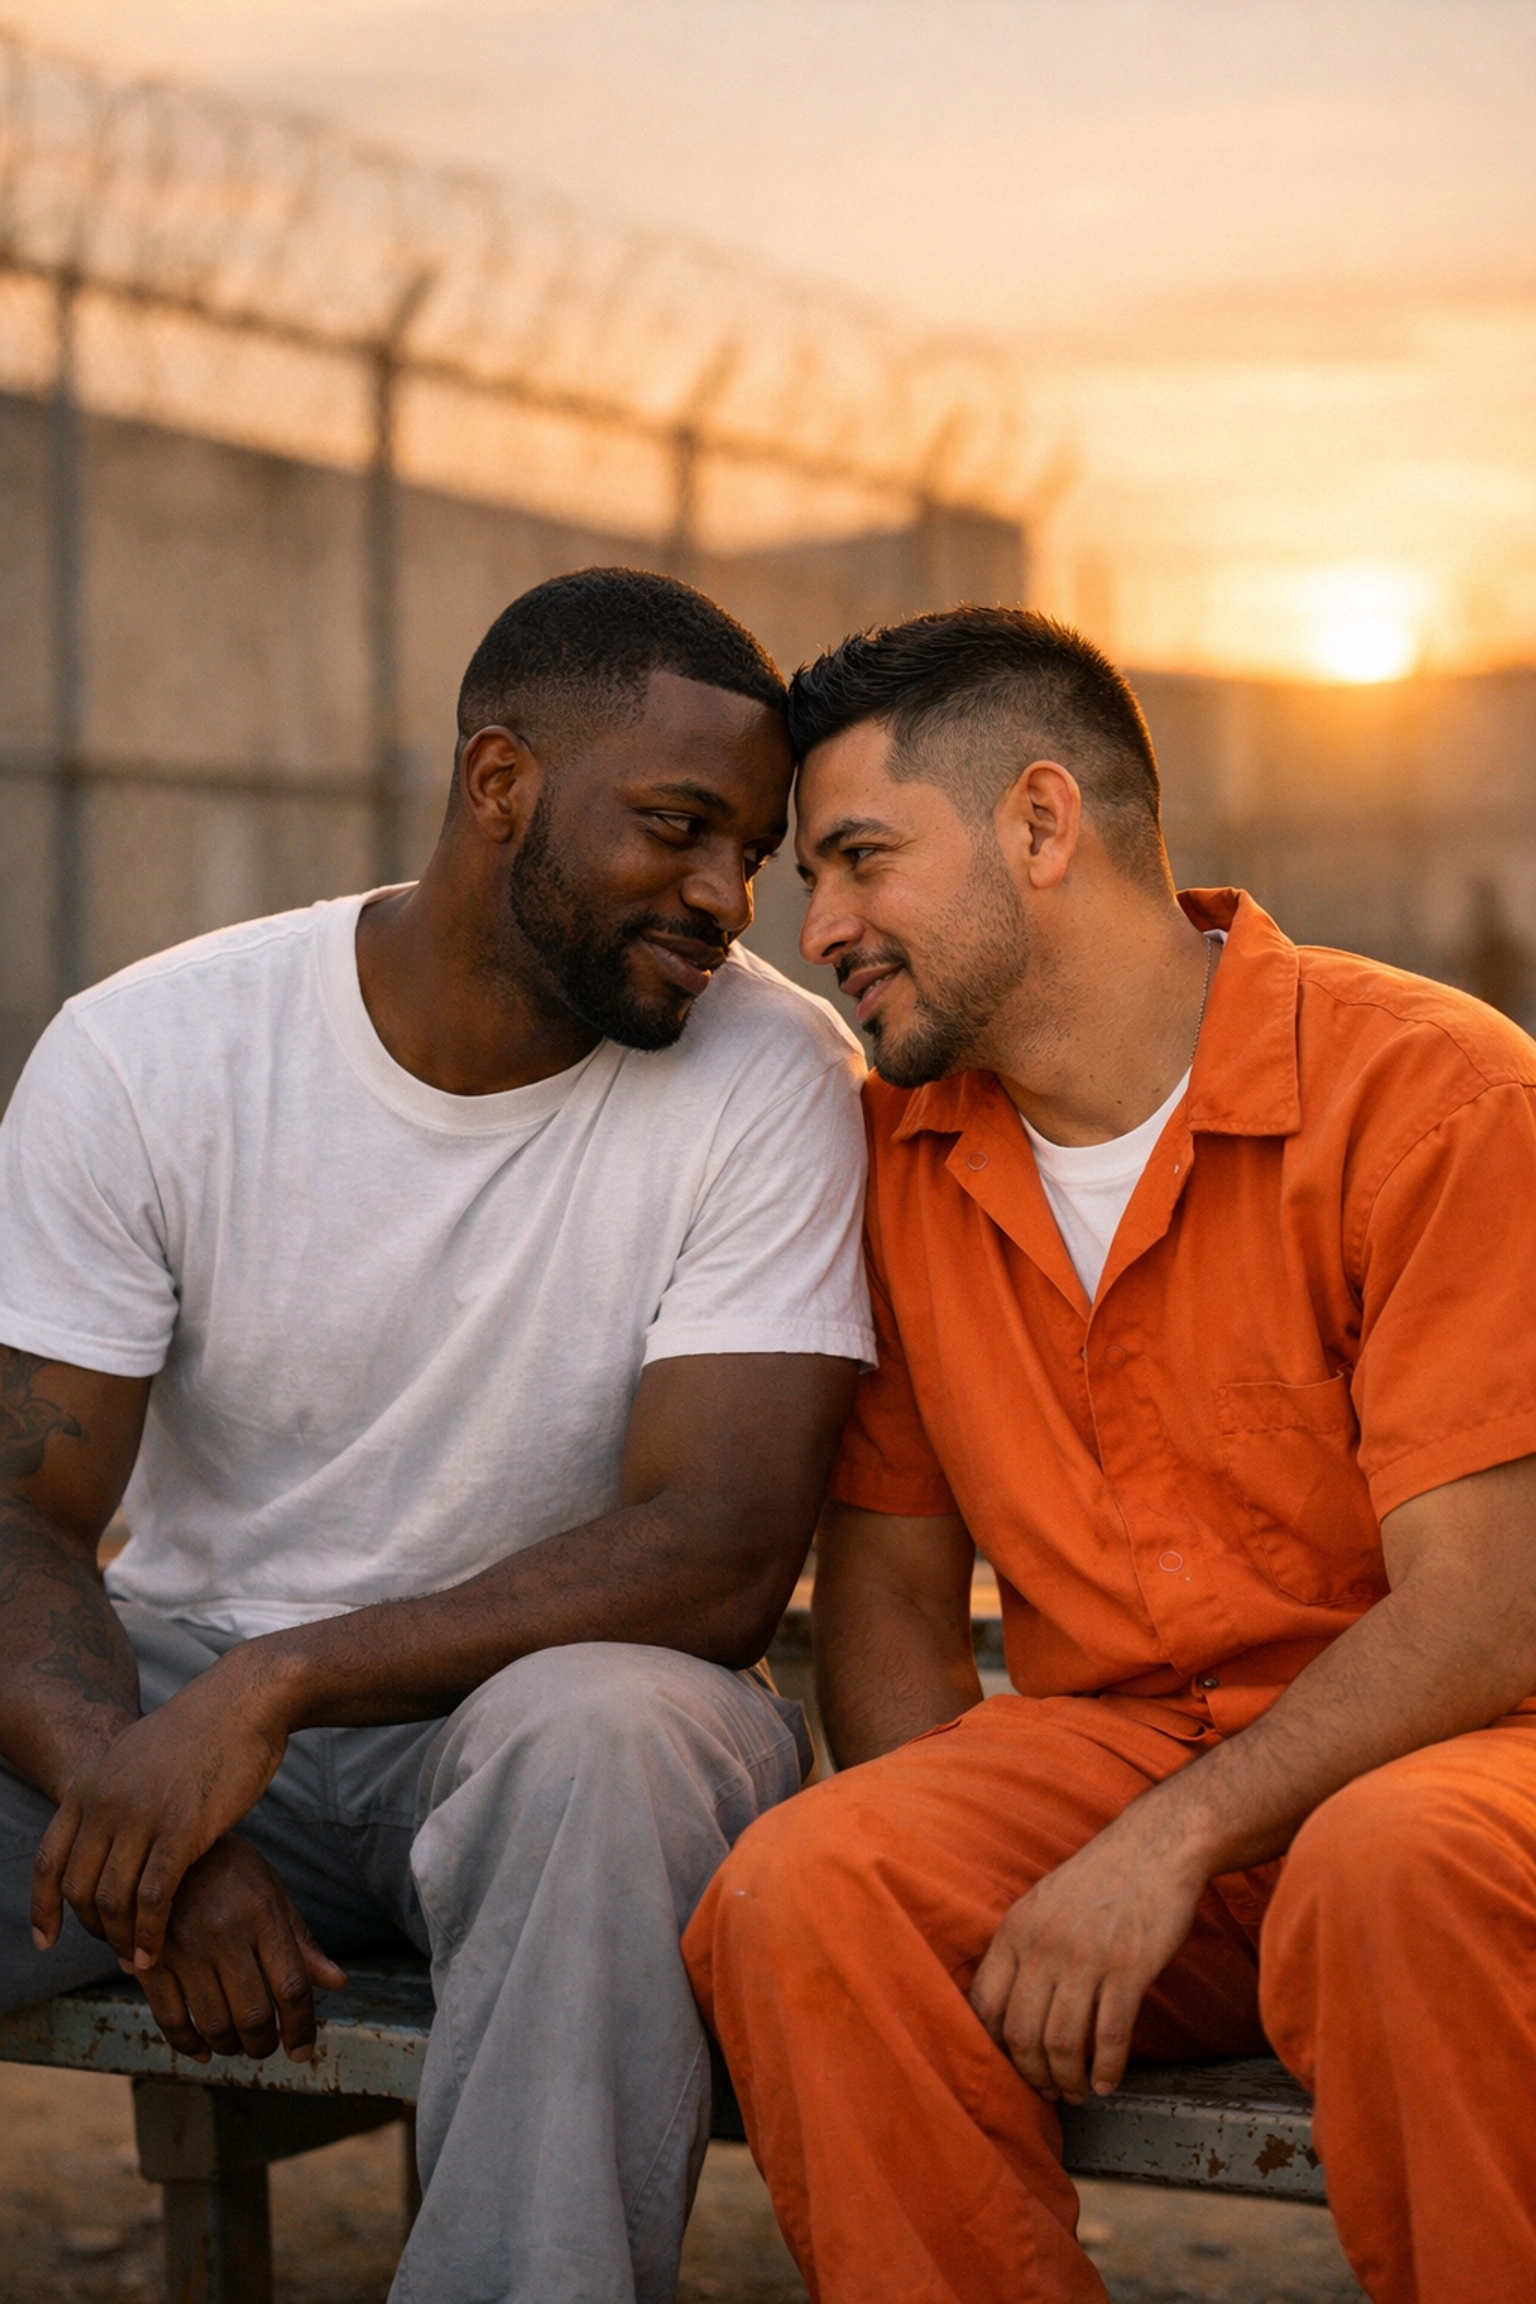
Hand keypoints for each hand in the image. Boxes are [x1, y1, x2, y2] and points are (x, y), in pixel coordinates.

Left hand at [31, 1646, 292, 1968]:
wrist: (245, 1699)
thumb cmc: (201, 1729)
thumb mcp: (136, 1753)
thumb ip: (113, 1792)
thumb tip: (102, 1822)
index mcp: (91, 1786)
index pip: (49, 1861)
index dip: (43, 1908)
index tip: (47, 1940)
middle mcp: (106, 1802)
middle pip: (78, 1888)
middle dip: (91, 1929)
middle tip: (115, 1947)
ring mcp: (142, 1815)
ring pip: (112, 1900)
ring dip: (120, 1940)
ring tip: (137, 1959)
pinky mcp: (183, 1827)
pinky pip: (153, 1896)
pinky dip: (149, 1933)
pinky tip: (156, 1952)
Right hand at [128, 1836, 345, 2063]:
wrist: (165, 1841)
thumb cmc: (230, 1868)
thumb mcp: (271, 1891)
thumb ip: (301, 1941)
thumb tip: (337, 1983)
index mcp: (263, 1914)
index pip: (292, 1986)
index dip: (301, 2027)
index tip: (302, 2051)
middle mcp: (225, 1933)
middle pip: (253, 2014)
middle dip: (264, 2044)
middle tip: (266, 2047)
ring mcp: (185, 1948)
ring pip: (213, 2024)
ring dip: (229, 2047)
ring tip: (237, 2044)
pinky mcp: (151, 1958)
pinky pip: (170, 2020)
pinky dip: (188, 2045)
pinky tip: (202, 2050)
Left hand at [968, 1805, 1208, 2102]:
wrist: (1155, 1846)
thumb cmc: (1100, 1879)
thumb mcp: (1043, 1905)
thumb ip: (1023, 1950)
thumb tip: (1007, 2010)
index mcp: (1016, 1930)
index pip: (984, 2006)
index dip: (994, 2048)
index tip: (1010, 2068)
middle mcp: (1043, 1946)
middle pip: (1021, 2035)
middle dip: (1033, 2075)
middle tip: (1049, 2092)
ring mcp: (1085, 1958)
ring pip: (1062, 2044)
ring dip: (1069, 2081)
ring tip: (1077, 2093)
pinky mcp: (1128, 1968)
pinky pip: (1108, 2036)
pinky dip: (1106, 2070)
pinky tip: (1107, 2082)